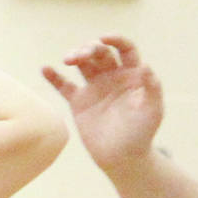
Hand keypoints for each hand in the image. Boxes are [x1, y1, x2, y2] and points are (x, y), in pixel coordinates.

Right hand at [40, 37, 163, 178]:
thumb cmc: (142, 134)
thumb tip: (146, 66)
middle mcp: (112, 77)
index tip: (104, 39)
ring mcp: (94, 88)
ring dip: (74, 56)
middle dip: (90, 49)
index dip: (115, 40)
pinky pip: (64, 86)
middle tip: (81, 55)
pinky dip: (54, 77)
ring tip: (68, 60)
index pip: (125, 49)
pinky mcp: (79, 102)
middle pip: (100, 53)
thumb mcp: (152, 111)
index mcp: (131, 75)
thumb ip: (152, 88)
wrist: (122, 158)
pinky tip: (45, 69)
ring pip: (83, 64)